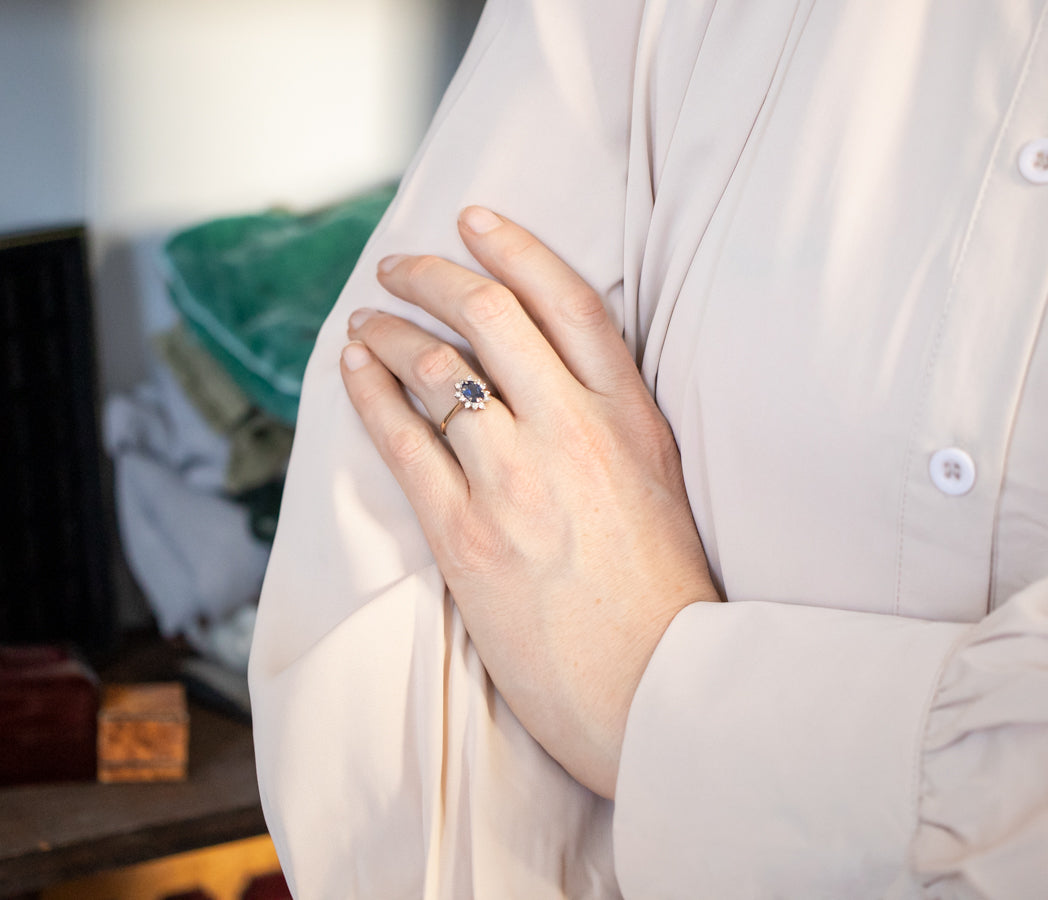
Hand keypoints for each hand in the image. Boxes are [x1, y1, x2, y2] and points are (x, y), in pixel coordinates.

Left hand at [339, 206, 718, 797]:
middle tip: (400, 267)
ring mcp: (516, 479)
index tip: (474, 220)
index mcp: (631, 417)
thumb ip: (615, 421)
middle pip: (488, 315)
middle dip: (431, 276)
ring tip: (366, 323)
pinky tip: (353, 368)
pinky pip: (402, 439)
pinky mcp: (467, 534)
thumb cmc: (663, 595)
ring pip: (437, 367)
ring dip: (389, 331)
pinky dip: (369, 391)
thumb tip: (557, 376)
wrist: (654, 688)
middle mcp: (573, 431)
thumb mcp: (660, 485)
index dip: (513, 247)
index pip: (568, 300)